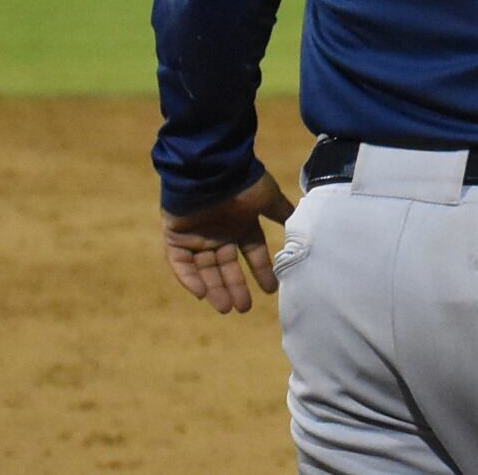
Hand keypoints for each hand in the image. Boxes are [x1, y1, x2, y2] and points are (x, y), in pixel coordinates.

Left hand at [161, 169, 293, 314]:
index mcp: (241, 224)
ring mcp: (197, 236)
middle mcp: (220, 233)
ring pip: (205, 269)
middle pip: (227, 266)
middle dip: (236, 287)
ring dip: (215, 288)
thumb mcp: (267, 198)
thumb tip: (301, 222)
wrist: (211, 169)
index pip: (252, 253)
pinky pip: (180, 263)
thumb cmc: (242, 183)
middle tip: (243, 308)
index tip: (270, 290)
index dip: (260, 271)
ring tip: (226, 308)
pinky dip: (189, 279)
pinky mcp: (175, 237)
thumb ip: (281, 213)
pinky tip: (201, 294)